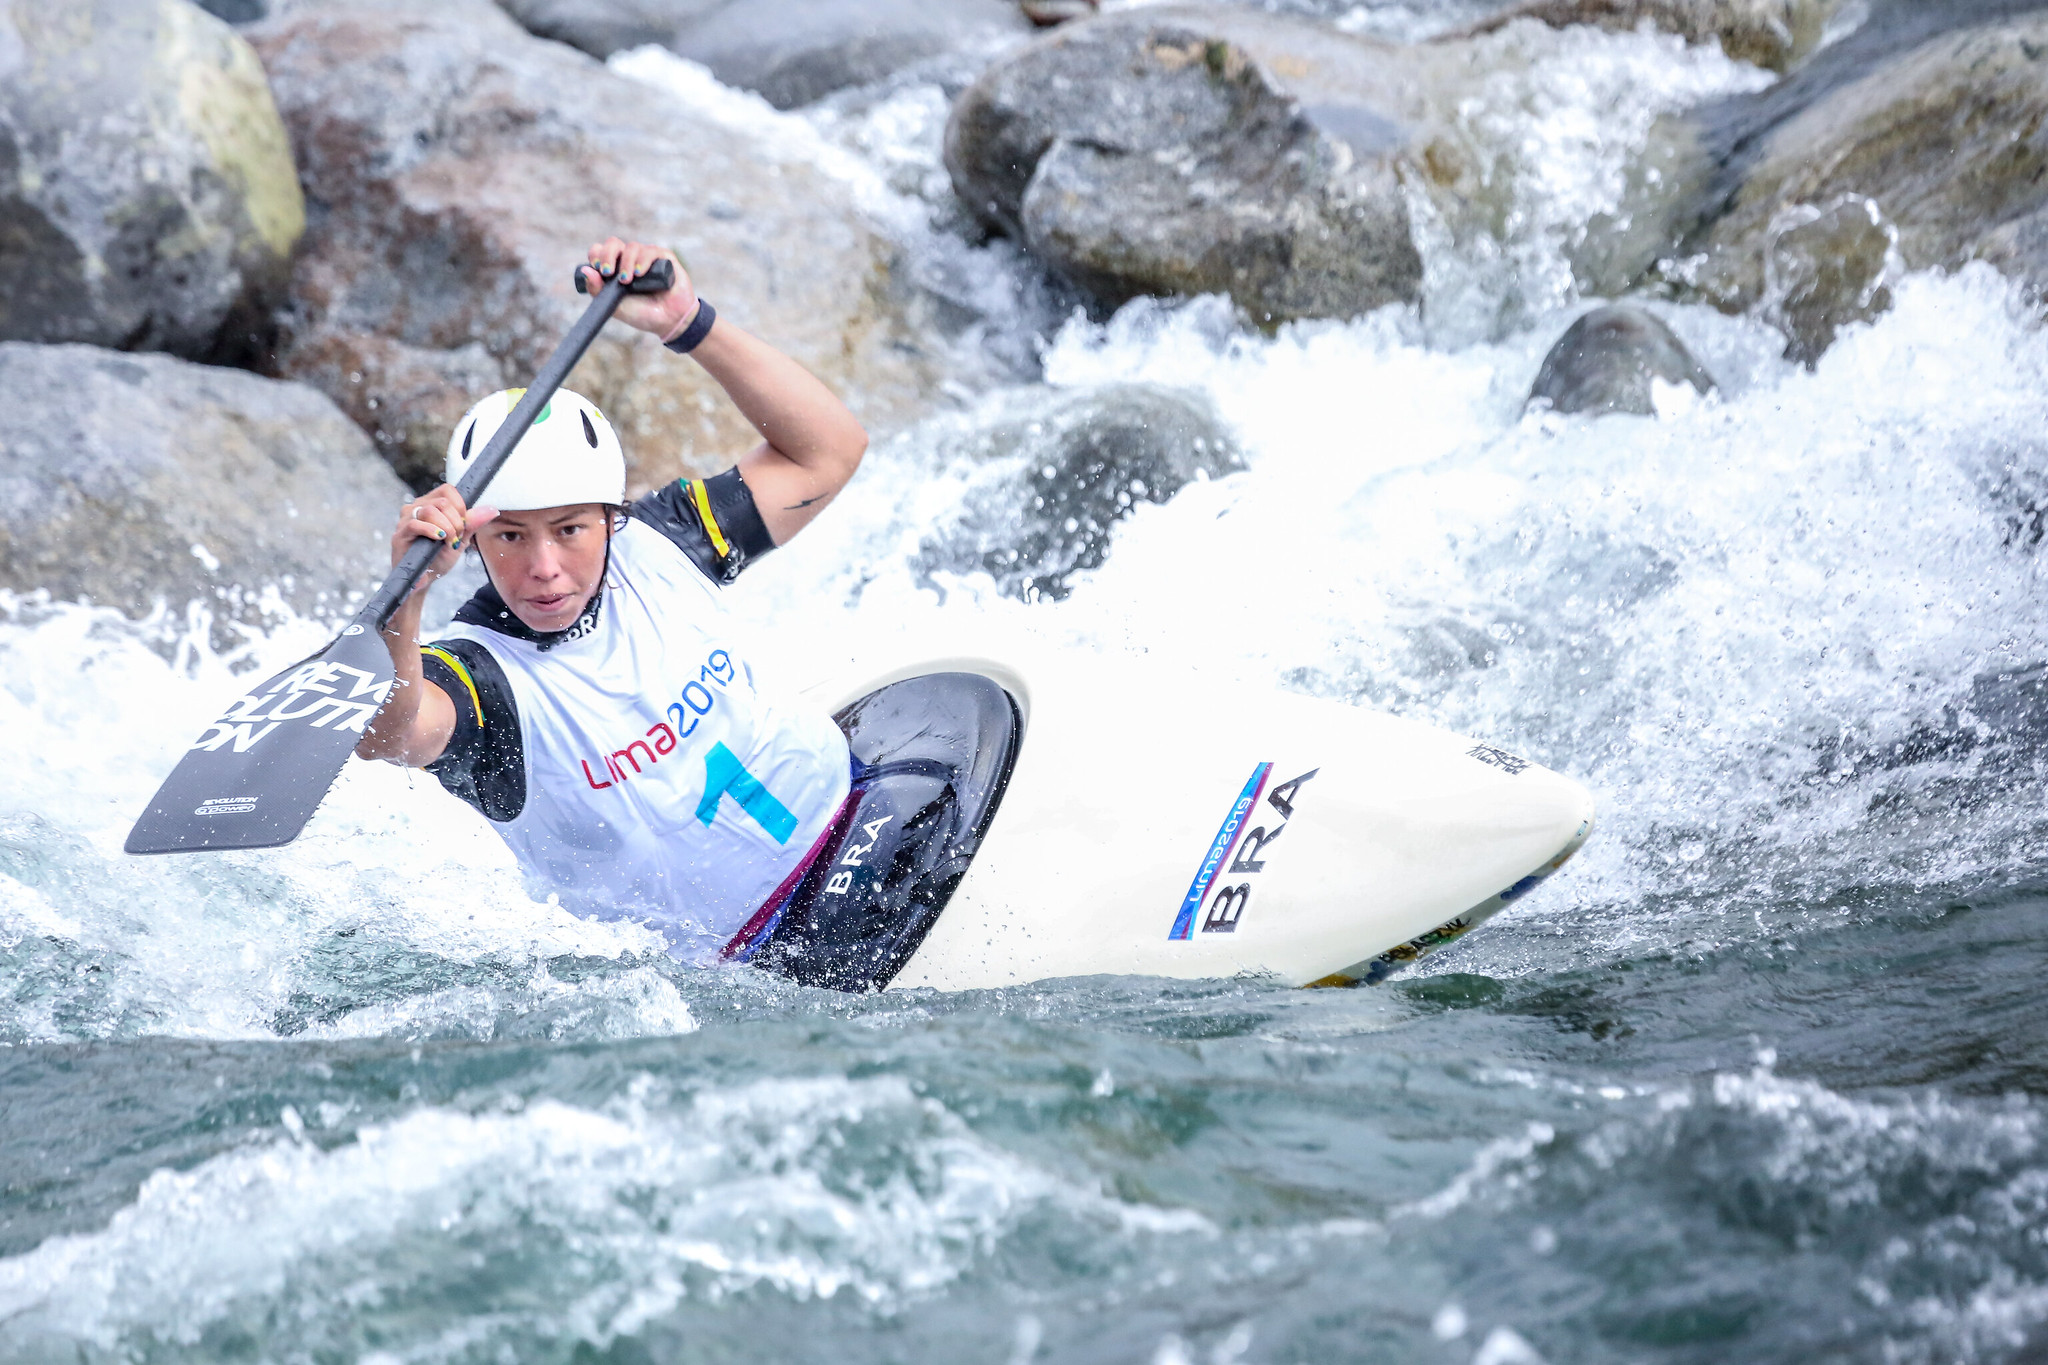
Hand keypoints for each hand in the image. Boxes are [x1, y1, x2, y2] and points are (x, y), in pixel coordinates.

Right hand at [392, 484, 498, 590]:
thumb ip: (472, 524)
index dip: (461, 506)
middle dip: (457, 522)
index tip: (464, 525)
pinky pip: (415, 524)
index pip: (448, 490)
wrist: (424, 579)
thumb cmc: (439, 558)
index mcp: (431, 504)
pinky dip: (431, 531)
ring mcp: (406, 519)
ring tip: (448, 543)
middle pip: (442, 501)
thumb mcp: (460, 540)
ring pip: (430, 510)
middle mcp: (416, 507)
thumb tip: (492, 510)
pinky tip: (439, 539)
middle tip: (457, 539)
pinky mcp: (399, 534)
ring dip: (447, 528)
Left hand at [579, 237, 700, 342]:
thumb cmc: (642, 314)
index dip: (597, 255)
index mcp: (616, 268)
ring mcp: (647, 258)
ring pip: (632, 246)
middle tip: (607, 272)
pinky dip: (643, 260)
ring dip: (626, 262)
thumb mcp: (615, 306)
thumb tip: (585, 270)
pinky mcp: (664, 258)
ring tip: (628, 281)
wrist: (668, 322)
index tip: (598, 269)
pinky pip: (651, 250)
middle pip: (613, 243)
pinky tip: (640, 272)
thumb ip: (598, 290)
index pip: (601, 251)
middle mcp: (630, 260)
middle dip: (608, 254)